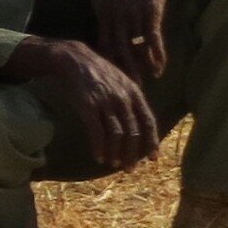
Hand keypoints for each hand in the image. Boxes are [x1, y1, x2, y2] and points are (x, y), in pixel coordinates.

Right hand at [13, 37, 161, 172]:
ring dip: (115, 153)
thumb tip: (140, 121)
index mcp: (135, 92)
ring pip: (116, 135)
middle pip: (133, 132)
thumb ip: (132, 99)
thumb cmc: (99, 72)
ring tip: (113, 164)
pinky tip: (98, 156)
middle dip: (132, 154)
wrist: (75, 59)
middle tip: (130, 168)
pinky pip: (96, 132)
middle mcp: (123, 98)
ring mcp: (105, 102)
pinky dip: (99, 147)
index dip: (152, 142)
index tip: (152, 158)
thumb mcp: (122, 81)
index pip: (148, 121)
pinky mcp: (88, 106)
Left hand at [101, 0, 187, 81]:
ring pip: (133, 48)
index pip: (102, 45)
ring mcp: (132, 14)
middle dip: (120, 72)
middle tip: (124, 90)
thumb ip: (114, 21)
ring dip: (138, 68)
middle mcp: (115, 16)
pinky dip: (156, 55)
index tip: (109, 81)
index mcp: (105, 14)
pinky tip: (159, 68)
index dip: (106, 64)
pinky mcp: (150, 11)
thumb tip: (115, 43)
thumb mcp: (117, 1)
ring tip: (142, 83)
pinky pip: (152, 39)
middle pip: (114, 51)